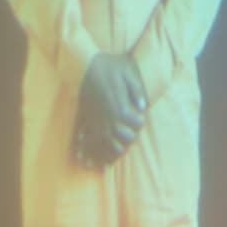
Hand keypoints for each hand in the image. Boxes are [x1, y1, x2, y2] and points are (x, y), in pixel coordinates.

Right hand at [75, 52, 147, 167]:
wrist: (84, 65)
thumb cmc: (108, 66)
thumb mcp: (128, 72)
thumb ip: (137, 90)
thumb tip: (143, 105)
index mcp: (122, 107)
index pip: (137, 123)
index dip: (140, 122)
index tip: (140, 118)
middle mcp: (111, 117)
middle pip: (124, 138)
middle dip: (129, 139)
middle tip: (130, 136)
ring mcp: (98, 120)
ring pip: (107, 144)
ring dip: (111, 153)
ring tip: (111, 161)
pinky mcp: (87, 119)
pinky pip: (90, 140)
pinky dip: (89, 152)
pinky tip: (89, 161)